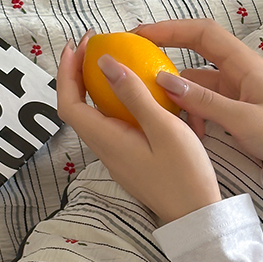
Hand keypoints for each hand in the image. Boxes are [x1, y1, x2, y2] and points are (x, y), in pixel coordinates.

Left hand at [56, 30, 221, 223]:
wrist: (196, 216)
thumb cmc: (185, 175)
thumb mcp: (164, 129)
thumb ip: (133, 95)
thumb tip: (105, 63)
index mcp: (108, 141)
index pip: (69, 105)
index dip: (66, 72)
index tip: (78, 45)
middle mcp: (106, 151)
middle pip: (78, 109)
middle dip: (78, 74)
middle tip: (94, 46)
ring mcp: (117, 158)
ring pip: (96, 118)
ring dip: (97, 88)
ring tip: (114, 63)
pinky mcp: (130, 161)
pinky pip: (114, 127)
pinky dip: (116, 104)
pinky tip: (136, 93)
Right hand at [132, 18, 262, 174]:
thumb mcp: (241, 119)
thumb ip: (203, 101)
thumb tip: (165, 81)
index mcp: (242, 63)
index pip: (201, 33)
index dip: (170, 29)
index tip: (141, 34)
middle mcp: (235, 70)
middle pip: (192, 54)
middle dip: (165, 60)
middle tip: (136, 69)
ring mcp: (231, 89)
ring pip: (193, 84)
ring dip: (178, 98)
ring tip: (164, 114)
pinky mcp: (229, 107)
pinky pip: (201, 103)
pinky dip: (191, 114)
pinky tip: (189, 132)